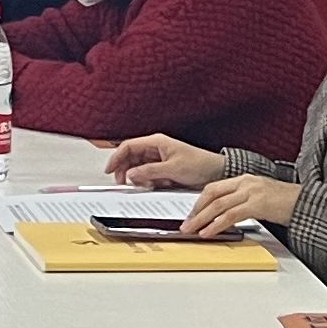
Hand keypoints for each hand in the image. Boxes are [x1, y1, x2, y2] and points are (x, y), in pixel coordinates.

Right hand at [105, 135, 225, 189]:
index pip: (128, 146)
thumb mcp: (173, 169)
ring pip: (138, 168)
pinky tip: (154, 185)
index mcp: (157, 142)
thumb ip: (150, 171)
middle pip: (131, 158)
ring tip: (146, 185)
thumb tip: (131, 174)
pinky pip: (148, 175)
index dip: (116, 158)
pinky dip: (148, 182)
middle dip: (126, 171)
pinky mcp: (163, 169)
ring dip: (139, 178)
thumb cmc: (200, 164)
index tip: (110, 170)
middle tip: (124, 182)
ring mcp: (159, 159)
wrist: (216, 173)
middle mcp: (156, 149)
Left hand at [182, 175, 302, 239]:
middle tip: (186, 225)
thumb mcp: (260, 197)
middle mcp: (245, 182)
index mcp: (244, 180)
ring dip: (202, 219)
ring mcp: (252, 192)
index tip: (191, 215)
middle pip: (212, 194)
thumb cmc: (285, 203)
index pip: (213, 188)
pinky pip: (232, 215)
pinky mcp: (258, 204)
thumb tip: (223, 216)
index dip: (199, 202)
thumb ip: (242, 202)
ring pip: (219, 204)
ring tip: (192, 230)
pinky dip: (217, 224)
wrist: (307, 203)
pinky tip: (210, 232)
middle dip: (196, 211)